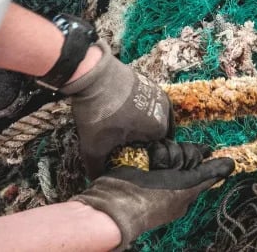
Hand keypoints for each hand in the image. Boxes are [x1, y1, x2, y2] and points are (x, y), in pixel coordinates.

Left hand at [61, 42, 171, 178]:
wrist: (92, 74)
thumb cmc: (98, 113)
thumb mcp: (94, 147)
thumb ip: (97, 169)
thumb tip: (97, 181)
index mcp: (159, 127)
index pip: (155, 151)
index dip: (139, 155)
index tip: (124, 155)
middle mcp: (164, 109)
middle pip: (156, 134)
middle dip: (142, 140)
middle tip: (122, 143)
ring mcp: (157, 93)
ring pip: (153, 117)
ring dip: (141, 124)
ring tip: (121, 128)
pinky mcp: (148, 81)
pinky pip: (148, 103)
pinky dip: (139, 109)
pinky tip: (121, 112)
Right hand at [74, 141, 233, 250]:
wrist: (120, 199)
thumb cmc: (156, 200)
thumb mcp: (187, 188)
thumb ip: (208, 174)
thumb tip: (232, 164)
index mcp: (184, 186)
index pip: (197, 159)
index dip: (197, 154)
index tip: (201, 152)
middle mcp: (171, 175)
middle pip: (185, 150)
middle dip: (180, 157)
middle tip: (169, 170)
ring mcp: (156, 165)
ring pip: (170, 145)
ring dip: (165, 156)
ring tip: (155, 168)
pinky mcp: (142, 156)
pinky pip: (155, 143)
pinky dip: (153, 152)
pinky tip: (147, 162)